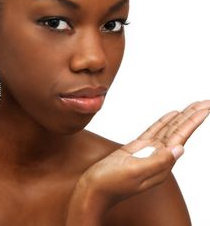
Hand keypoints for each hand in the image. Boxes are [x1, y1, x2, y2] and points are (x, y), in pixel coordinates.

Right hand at [65, 101, 209, 224]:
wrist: (93, 189)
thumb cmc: (111, 184)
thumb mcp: (136, 173)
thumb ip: (158, 161)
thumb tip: (180, 149)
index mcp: (161, 164)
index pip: (181, 138)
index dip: (193, 122)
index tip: (205, 109)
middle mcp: (158, 156)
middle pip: (179, 131)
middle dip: (192, 116)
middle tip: (205, 102)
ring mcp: (148, 151)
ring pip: (168, 130)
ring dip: (181, 117)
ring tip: (193, 106)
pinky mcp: (137, 148)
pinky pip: (154, 131)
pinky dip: (163, 122)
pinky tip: (171, 115)